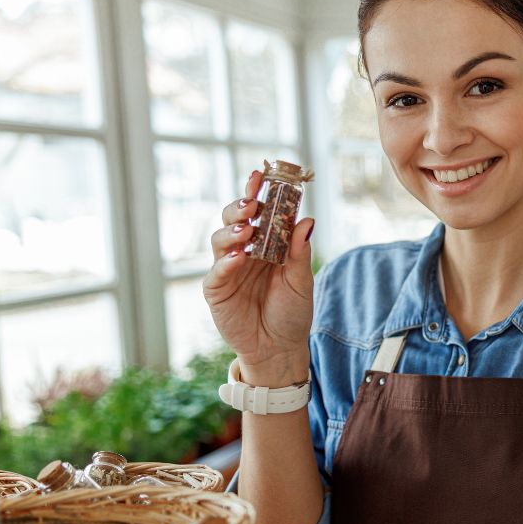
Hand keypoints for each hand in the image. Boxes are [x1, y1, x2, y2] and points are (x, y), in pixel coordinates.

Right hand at [203, 169, 316, 385]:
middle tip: (252, 203)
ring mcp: (227, 269)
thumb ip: (300, 252)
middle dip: (240, 206)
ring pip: (220, 239)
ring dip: (232, 231)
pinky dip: (226, 262)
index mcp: (266, 245)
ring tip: (246, 231)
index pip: (260, 213)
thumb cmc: (292, 313)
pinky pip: (216, 272)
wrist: (280, 348)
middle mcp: (244, 251)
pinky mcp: (216, 290)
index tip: (261, 175)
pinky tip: (239, 256)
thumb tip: (306, 220)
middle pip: (234, 219)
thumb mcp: (301, 282)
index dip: (258, 193)